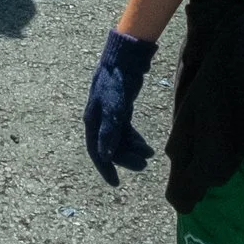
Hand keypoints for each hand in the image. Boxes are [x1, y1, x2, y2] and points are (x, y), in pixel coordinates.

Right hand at [84, 29, 157, 185]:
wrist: (122, 59)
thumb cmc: (115, 82)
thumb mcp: (114, 108)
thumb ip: (109, 131)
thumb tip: (105, 155)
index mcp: (93, 121)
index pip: (97, 151)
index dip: (105, 168)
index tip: (116, 183)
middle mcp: (99, 120)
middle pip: (111, 147)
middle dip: (126, 158)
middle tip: (143, 166)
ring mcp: (109, 115)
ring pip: (120, 139)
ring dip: (133, 149)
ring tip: (149, 154)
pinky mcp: (120, 110)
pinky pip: (125, 130)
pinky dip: (135, 139)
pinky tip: (145, 145)